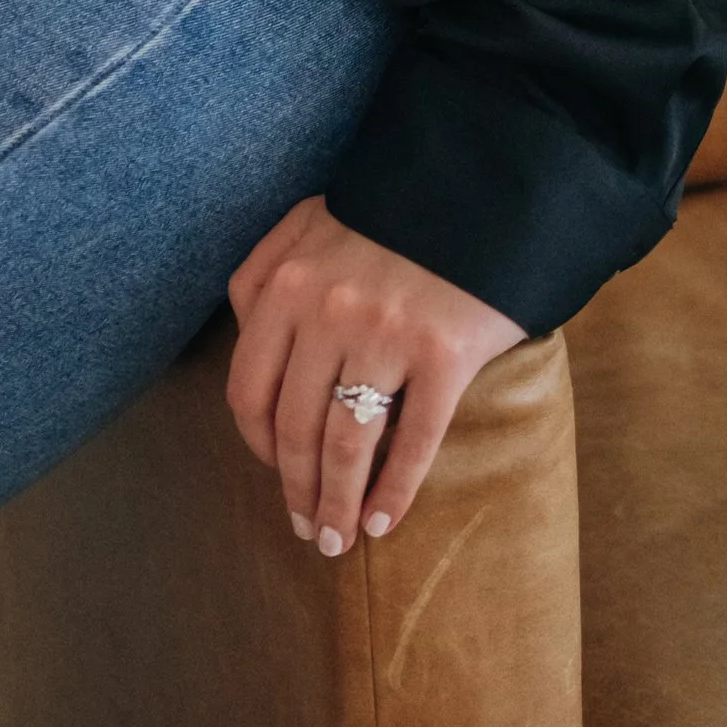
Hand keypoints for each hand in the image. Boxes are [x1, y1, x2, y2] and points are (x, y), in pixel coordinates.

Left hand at [225, 194, 524, 555]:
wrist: (482, 187)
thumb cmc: (391, 212)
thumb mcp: (309, 222)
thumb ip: (265, 272)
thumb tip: (245, 339)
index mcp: (286, 283)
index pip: (249, 389)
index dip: (257, 445)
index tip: (274, 473)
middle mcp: (326, 311)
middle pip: (294, 428)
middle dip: (297, 490)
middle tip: (307, 529)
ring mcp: (385, 334)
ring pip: (346, 445)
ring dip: (337, 505)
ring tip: (339, 539)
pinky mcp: (444, 354)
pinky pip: (412, 442)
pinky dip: (393, 493)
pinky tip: (383, 520)